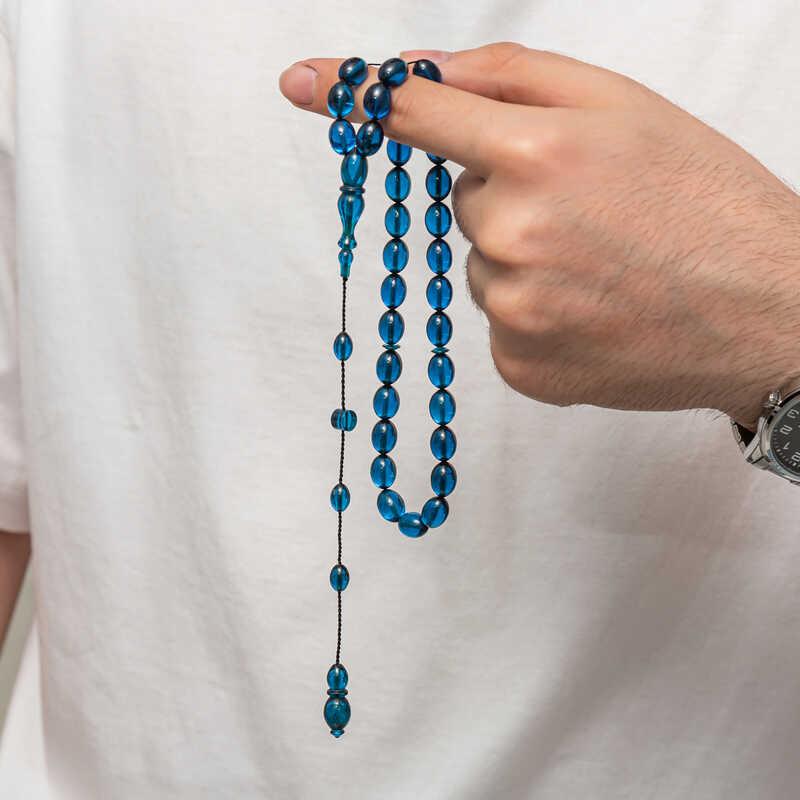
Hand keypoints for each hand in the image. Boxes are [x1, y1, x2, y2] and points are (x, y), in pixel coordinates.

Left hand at [280, 42, 799, 428]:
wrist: (767, 309)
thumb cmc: (703, 199)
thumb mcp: (626, 107)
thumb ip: (516, 80)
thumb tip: (424, 74)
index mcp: (537, 156)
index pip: (420, 117)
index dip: (358, 96)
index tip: (300, 83)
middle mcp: (512, 237)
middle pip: (461, 204)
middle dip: (509, 199)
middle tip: (588, 215)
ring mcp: (512, 313)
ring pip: (479, 266)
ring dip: (522, 258)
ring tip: (597, 267)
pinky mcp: (520, 368)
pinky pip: (495, 324)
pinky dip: (530, 313)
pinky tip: (588, 310)